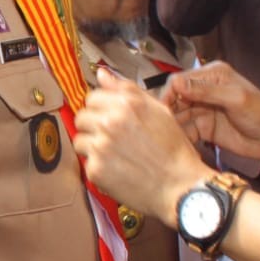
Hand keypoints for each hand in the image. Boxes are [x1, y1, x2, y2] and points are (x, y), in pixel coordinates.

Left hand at [74, 68, 210, 222]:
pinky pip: (86, 162)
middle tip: (111, 137)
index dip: (101, 107)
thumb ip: (126, 89)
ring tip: (114, 154)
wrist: (179, 186)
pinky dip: (98, 166)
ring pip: (80, 140)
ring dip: (92, 146)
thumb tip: (102, 74)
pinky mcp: (96, 170)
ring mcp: (101, 147)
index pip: (92, 97)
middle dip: (93, 126)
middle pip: (81, 117)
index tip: (109, 117)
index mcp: (126, 105)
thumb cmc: (173, 150)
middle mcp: (110, 123)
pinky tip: (117, 168)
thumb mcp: (159, 110)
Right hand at [162, 61, 259, 162]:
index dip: (168, 94)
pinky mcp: (205, 128)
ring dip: (172, 125)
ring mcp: (204, 110)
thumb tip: (177, 83)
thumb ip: (206, 91)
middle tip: (161, 126)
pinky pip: (186, 130)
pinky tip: (177, 144)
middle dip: (167, 111)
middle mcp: (205, 90)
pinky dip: (180, 137)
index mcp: (213, 75)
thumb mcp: (235, 99)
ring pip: (178, 115)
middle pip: (175, 98)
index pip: (180, 80)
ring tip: (166, 137)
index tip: (162, 109)